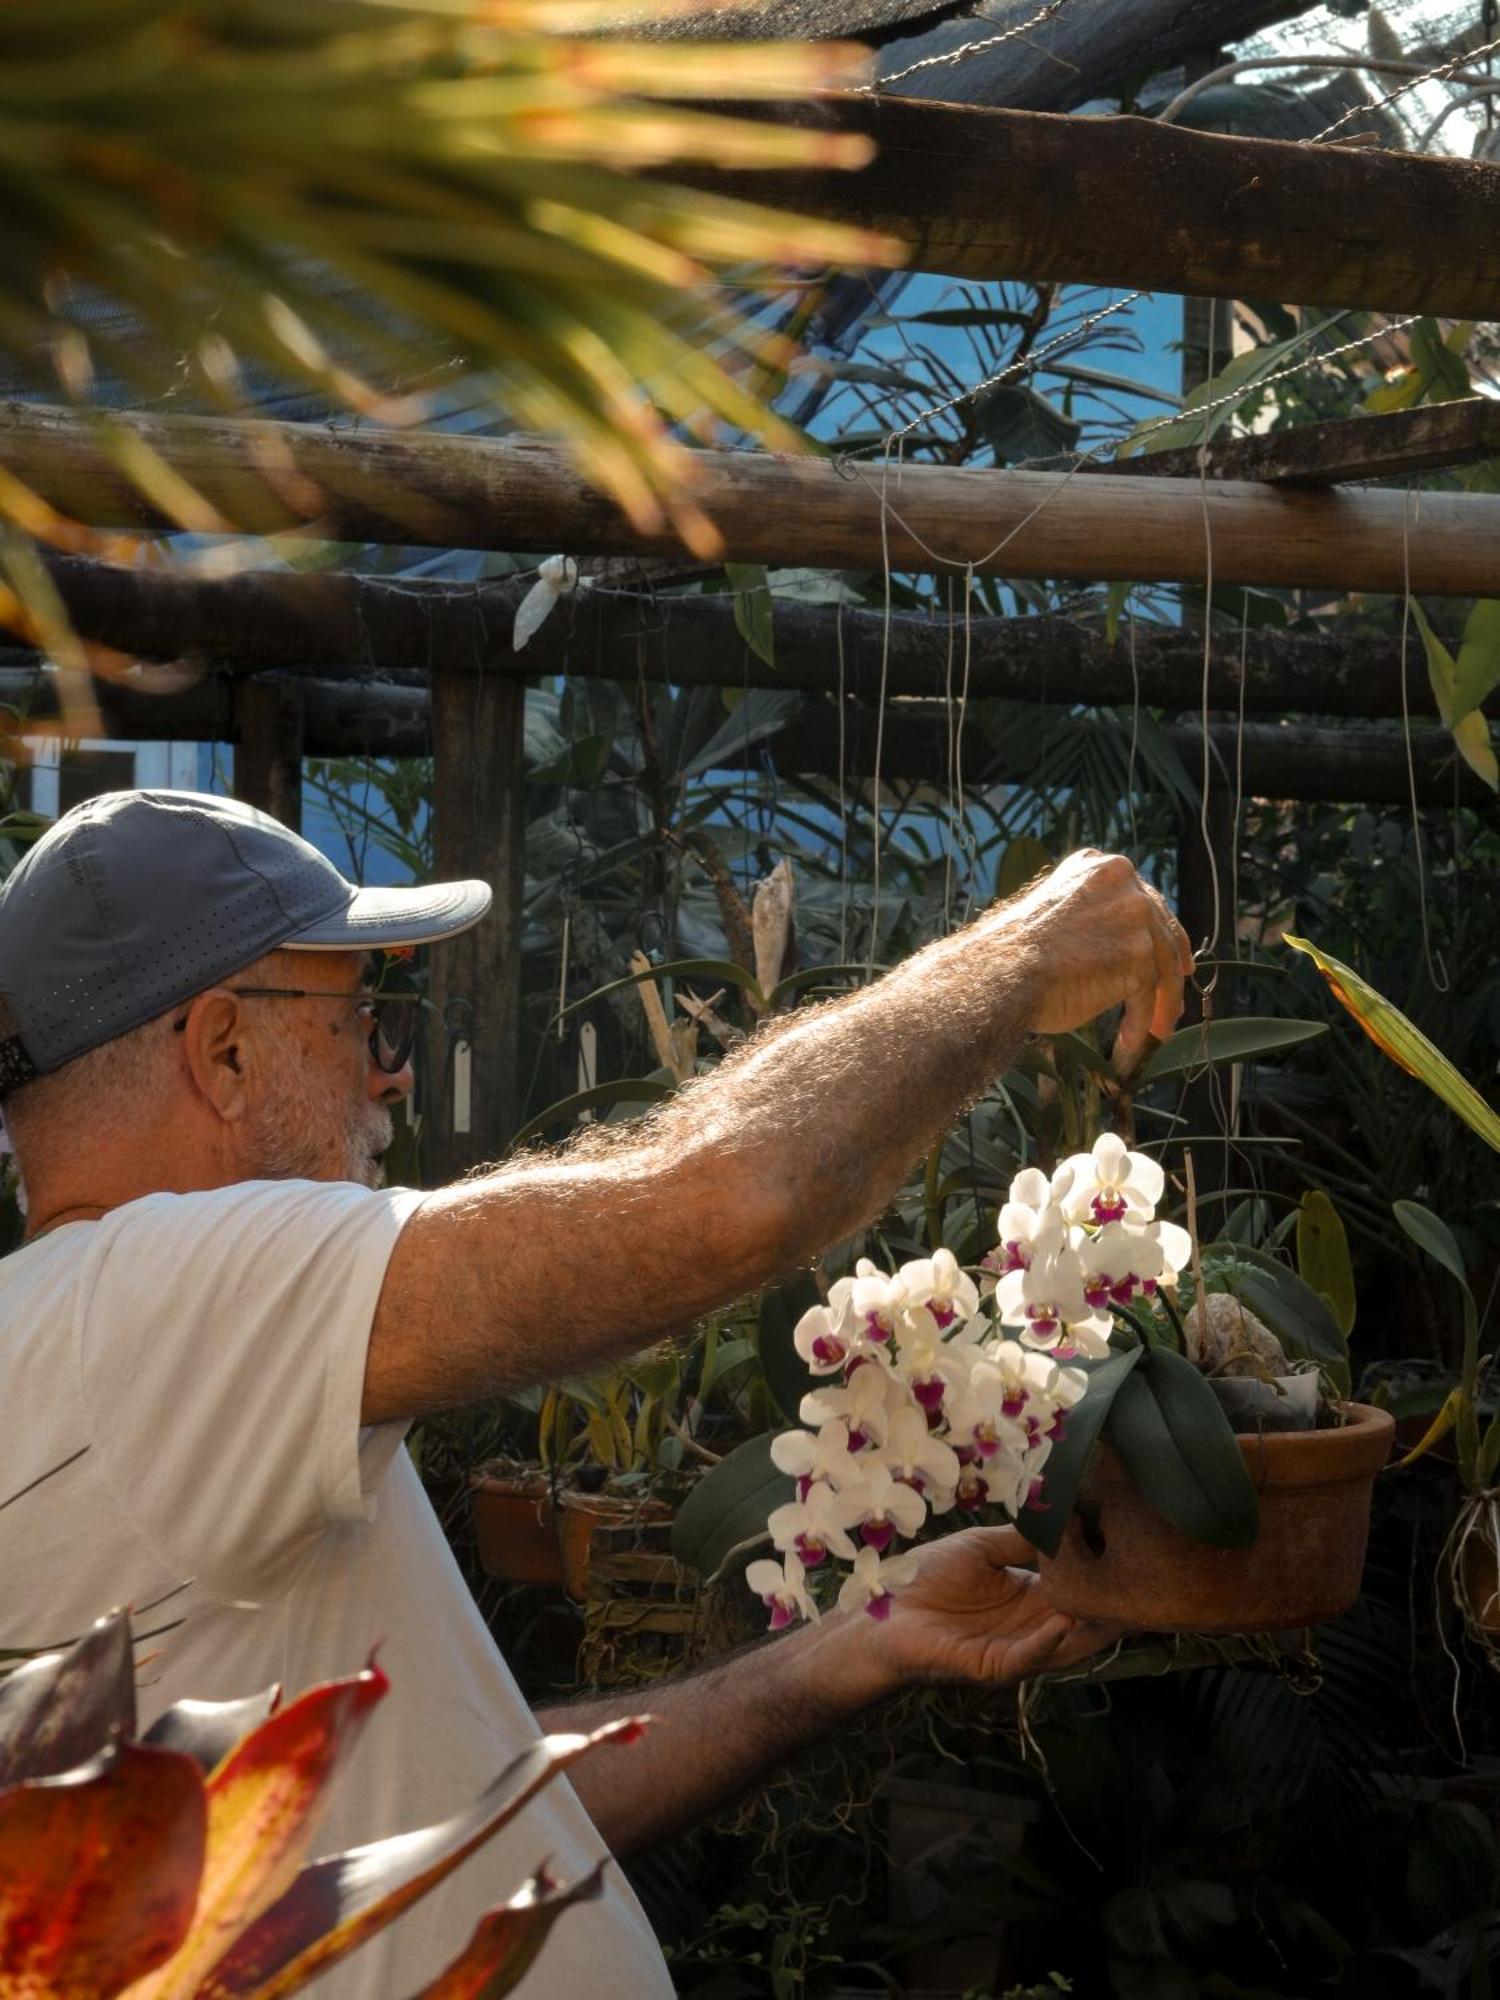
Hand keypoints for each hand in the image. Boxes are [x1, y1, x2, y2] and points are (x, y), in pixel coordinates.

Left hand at [865, 1525, 1125, 1687]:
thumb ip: (1021, 1540)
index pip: (1077, 1590)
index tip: (1133, 1558)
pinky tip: (1064, 1621)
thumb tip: (1065, 1520)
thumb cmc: (928, 1575)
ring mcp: (1014, 1648)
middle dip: (1111, 1609)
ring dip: (1089, 1628)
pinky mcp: (992, 1666)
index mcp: (1028, 1596)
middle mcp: (1029, 1625)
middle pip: (1081, 1620)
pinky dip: (1047, 1642)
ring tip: (1118, 1608)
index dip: (1101, 1578)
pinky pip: (1026, 1656)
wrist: (884, 1607)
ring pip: (1063, 1643)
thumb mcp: (982, 1547)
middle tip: (1147, 1591)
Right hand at [995, 850, 1194, 1074]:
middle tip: (1172, 1000)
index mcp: (1099, 867)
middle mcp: (1122, 883)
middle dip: (1170, 970)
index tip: (1173, 957)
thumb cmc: (1012, 953)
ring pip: (1161, 966)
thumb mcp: (1057, 912)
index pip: (1145, 900)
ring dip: (1160, 1003)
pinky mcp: (1137, 955)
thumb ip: (1091, 917)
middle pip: (1161, 931)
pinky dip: (1140, 1020)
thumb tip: (1118, 945)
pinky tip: (1129, 1040)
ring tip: (1156, 1030)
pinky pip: (1146, 994)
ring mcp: (1133, 917)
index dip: (1160, 932)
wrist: (1000, 971)